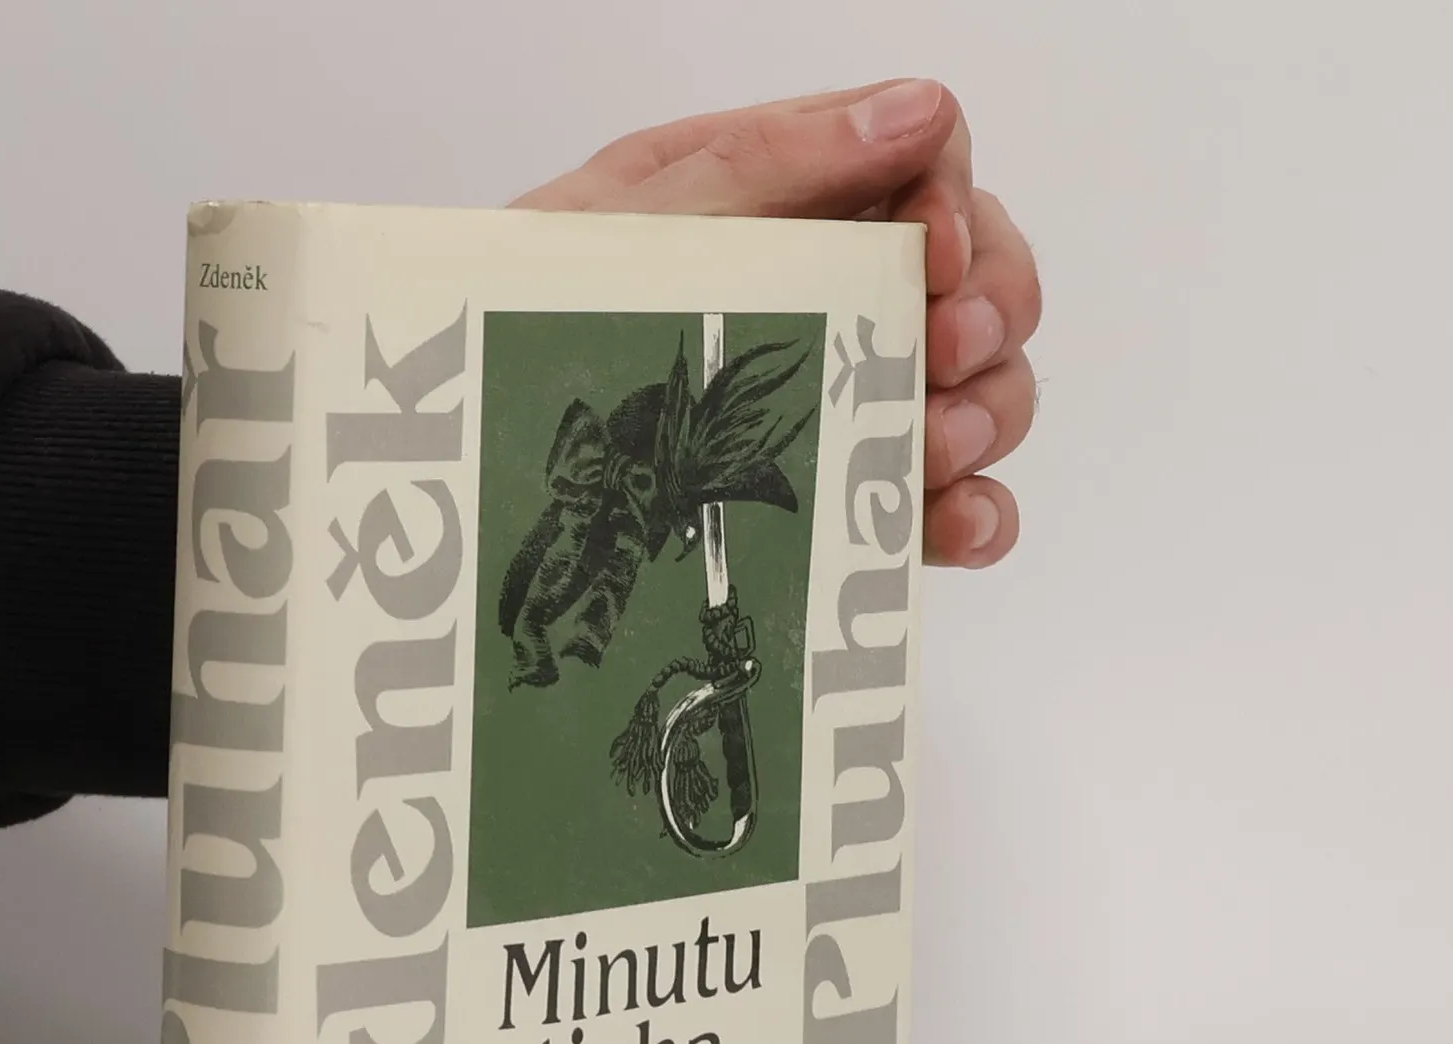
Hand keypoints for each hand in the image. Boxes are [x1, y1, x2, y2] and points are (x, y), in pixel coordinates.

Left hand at [513, 80, 1038, 567]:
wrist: (462, 455)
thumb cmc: (520, 321)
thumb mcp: (627, 223)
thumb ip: (766, 162)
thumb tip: (916, 110)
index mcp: (784, 198)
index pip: (929, 158)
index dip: (955, 201)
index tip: (934, 260)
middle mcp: (827, 294)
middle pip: (979, 277)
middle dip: (990, 315)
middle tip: (942, 356)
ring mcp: (835, 400)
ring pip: (976, 389)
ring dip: (982, 416)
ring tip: (930, 450)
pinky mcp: (833, 499)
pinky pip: (938, 502)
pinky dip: (970, 513)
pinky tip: (953, 524)